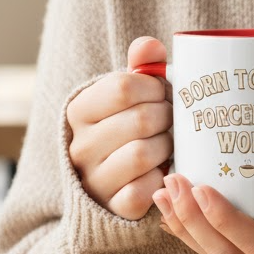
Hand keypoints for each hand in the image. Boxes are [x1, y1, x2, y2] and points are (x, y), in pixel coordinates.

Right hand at [67, 36, 173, 219]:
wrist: (114, 183)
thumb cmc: (129, 128)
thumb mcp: (130, 96)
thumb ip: (140, 68)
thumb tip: (149, 45)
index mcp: (80, 111)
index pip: (123, 87)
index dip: (155, 88)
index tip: (162, 94)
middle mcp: (80, 146)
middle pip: (140, 120)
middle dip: (167, 117)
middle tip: (173, 119)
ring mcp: (94, 180)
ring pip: (142, 154)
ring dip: (167, 146)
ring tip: (169, 143)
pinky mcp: (113, 208)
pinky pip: (145, 189)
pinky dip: (162, 179)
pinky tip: (163, 170)